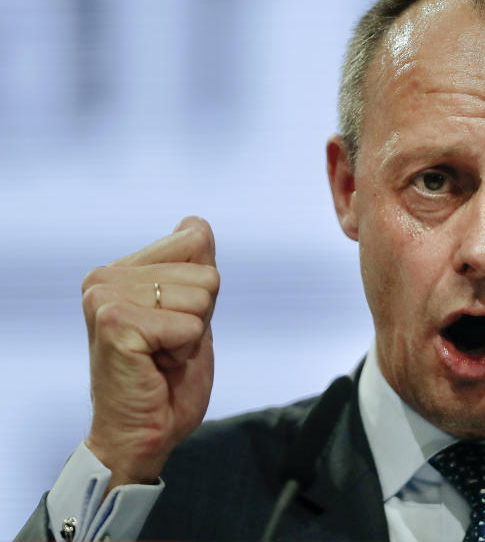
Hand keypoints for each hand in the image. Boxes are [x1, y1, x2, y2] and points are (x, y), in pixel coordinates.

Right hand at [82, 216, 218, 489]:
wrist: (143, 435)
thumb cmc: (167, 379)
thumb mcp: (192, 312)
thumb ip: (195, 267)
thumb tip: (195, 223)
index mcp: (121, 269)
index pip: (196, 239)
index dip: (202, 291)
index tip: (173, 325)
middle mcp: (104, 276)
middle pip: (206, 273)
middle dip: (200, 316)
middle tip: (167, 347)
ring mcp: (105, 297)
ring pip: (202, 296)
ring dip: (192, 335)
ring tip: (161, 357)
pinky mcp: (114, 322)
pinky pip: (190, 325)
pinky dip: (184, 351)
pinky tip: (156, 366)